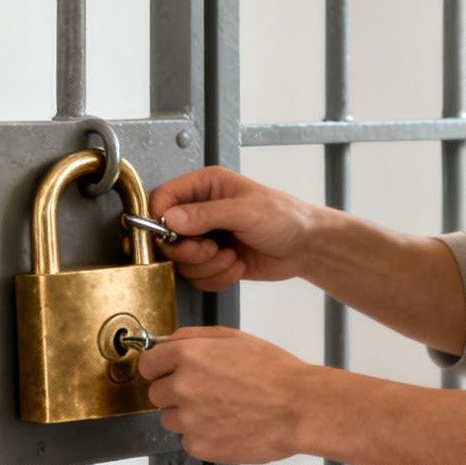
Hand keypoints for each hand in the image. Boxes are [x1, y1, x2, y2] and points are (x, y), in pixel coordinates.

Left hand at [137, 326, 317, 463]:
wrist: (300, 408)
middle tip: (205, 391)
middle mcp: (182, 387)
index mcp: (187, 356)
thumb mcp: (234, 338)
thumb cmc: (274, 372)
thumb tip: (166, 342)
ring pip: (169, 419)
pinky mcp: (199, 446)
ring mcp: (189, 419)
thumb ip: (193, 337)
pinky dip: (201, 435)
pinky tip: (226, 425)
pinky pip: (187, 440)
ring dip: (187, 415)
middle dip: (174, 392)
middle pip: (156, 394)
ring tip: (220, 409)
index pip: (147, 364)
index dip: (159, 368)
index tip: (167, 372)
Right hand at [148, 166, 325, 291]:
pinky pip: (197, 277)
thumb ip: (205, 214)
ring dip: (206, 266)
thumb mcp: (245, 211)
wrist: (306, 246)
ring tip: (231, 257)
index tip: (170, 235)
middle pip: (166, 235)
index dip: (159, 219)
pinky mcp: (213, 261)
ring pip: (182, 261)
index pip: (163, 198)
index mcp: (205, 186)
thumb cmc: (285, 217)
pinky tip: (236, 266)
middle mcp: (200, 210)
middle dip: (188, 250)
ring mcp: (206, 237)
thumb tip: (170, 218)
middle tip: (210, 250)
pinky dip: (216, 278)